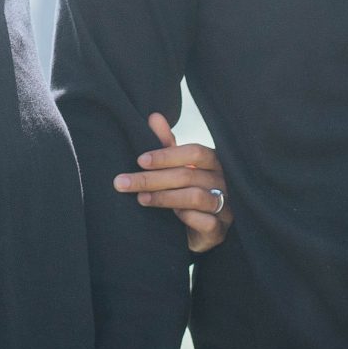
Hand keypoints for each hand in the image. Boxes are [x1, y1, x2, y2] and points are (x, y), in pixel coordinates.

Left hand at [114, 113, 229, 251]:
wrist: (198, 232)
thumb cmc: (186, 192)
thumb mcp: (177, 167)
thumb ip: (167, 143)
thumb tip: (154, 116)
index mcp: (214, 162)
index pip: (195, 152)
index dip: (167, 156)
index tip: (140, 161)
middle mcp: (223, 182)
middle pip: (188, 175)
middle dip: (152, 178)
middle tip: (123, 182)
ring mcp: (224, 206)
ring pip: (196, 197)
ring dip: (164, 197)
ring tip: (140, 198)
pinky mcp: (220, 229)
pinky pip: (206, 221)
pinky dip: (186, 217)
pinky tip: (170, 217)